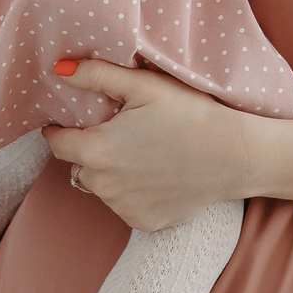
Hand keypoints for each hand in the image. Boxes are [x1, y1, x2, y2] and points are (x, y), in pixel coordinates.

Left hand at [40, 61, 256, 231]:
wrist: (235, 156)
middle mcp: (104, 186)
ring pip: (101, 187)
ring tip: (142, 152)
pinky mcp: (143, 222)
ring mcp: (123, 208)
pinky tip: (155, 174)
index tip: (71, 121)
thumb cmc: (190, 115)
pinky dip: (131, 192)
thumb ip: (97, 76)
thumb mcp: (144, 85)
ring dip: (110, 172)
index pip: (57, 144)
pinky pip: (123, 205)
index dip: (59, 130)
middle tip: (118, 132)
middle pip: (79, 165)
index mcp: (97, 151)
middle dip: (89, 149)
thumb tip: (60, 70)